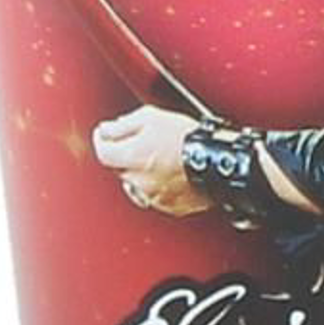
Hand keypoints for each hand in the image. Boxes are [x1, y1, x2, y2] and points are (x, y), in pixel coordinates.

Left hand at [92, 106, 210, 216]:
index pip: (102, 152)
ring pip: (137, 186)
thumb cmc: (190, 138)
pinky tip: (173, 173)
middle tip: (144, 143)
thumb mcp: (152, 116)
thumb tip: (107, 130)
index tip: (106, 134)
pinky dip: (160, 187)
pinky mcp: (171, 207)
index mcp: (131, 157)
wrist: (221, 160)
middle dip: (126, 156)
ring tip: (162, 160)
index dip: (102, 140)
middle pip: (119, 169)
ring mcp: (154, 197)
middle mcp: (138, 181)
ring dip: (142, 175)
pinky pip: (157, 197)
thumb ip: (123, 124)